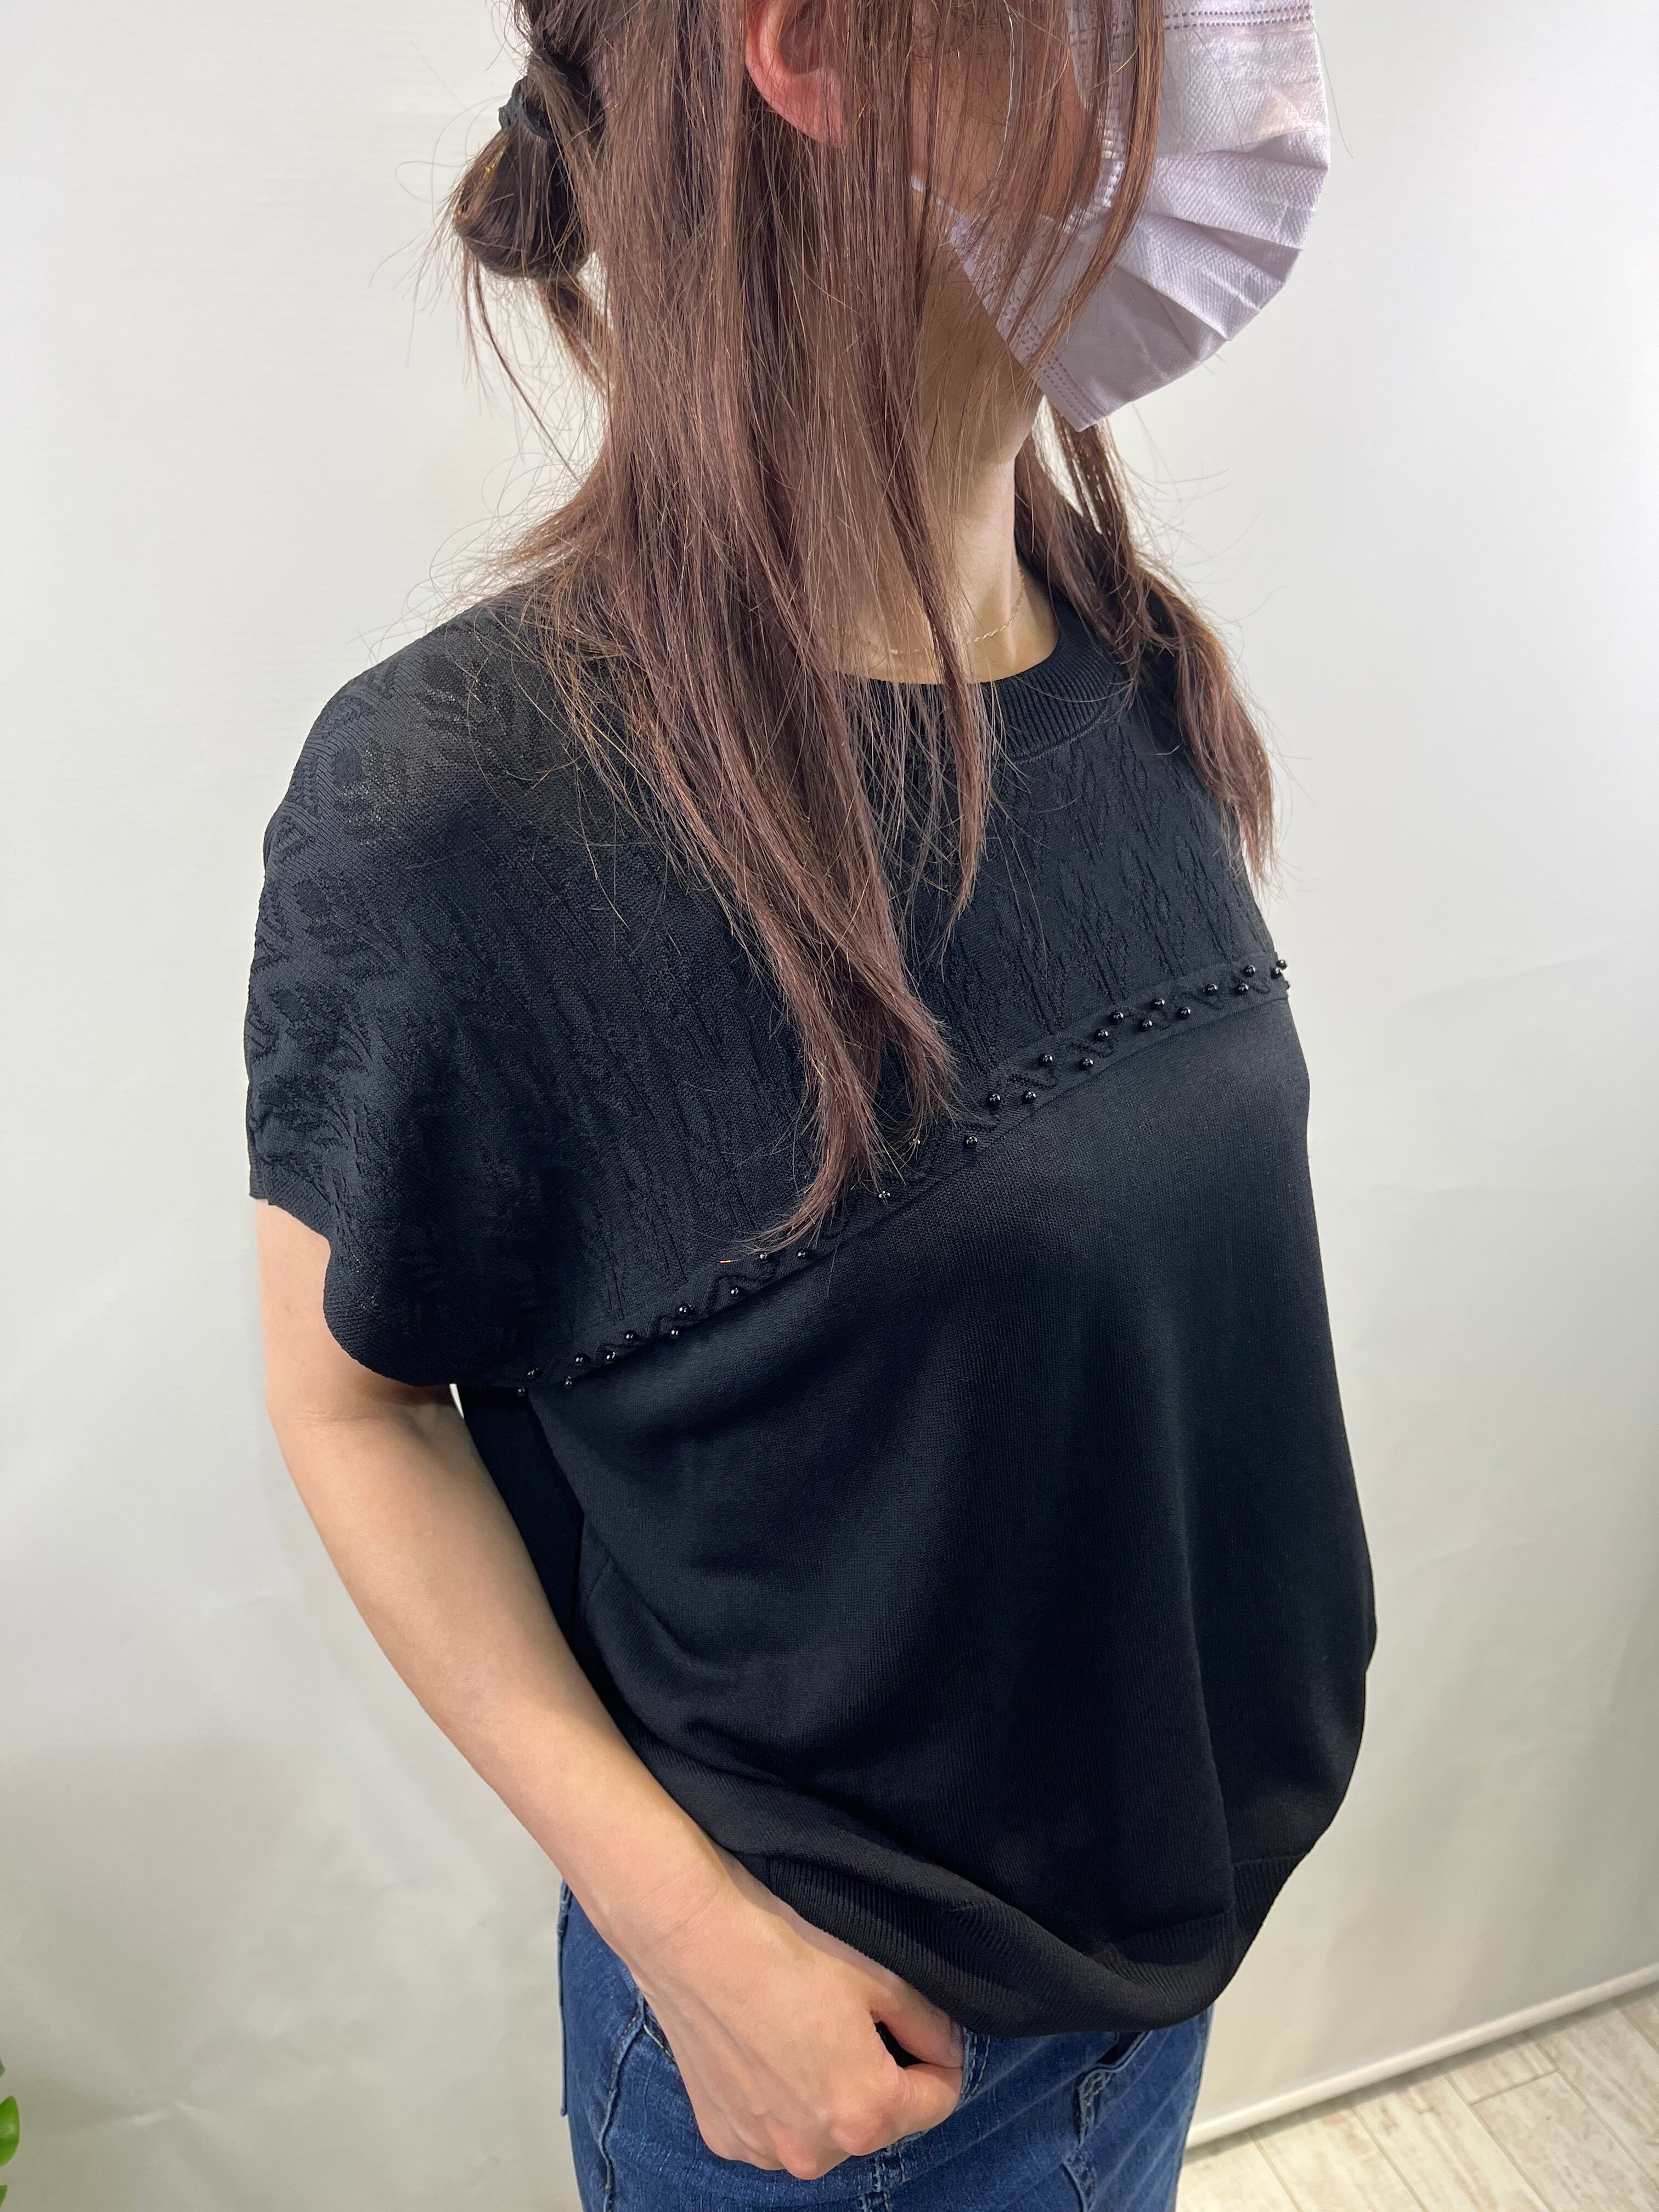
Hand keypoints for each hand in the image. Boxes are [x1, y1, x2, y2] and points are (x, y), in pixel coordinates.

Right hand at [606, 1843, 965, 2178]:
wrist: (691, 1933)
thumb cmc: (785, 1946)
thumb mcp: (881, 1974)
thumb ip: (929, 2023)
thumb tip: (944, 2046)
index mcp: (863, 2114)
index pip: (938, 2101)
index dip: (939, 2055)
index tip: (920, 2022)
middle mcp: (812, 2152)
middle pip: (878, 2119)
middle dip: (880, 2074)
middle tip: (853, 2015)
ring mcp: (761, 2148)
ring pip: (824, 2127)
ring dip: (828, 2091)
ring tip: (805, 2027)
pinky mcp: (723, 2133)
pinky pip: (775, 2126)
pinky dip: (781, 2096)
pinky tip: (765, 2043)